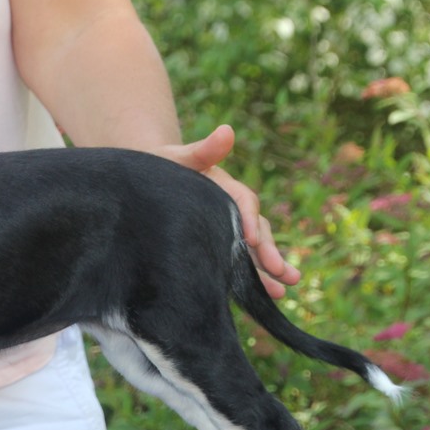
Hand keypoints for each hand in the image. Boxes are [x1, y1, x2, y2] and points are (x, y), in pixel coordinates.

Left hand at [158, 124, 300, 298]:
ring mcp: (226, 228)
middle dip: (269, 253)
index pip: (243, 201)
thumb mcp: (177, 157)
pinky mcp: (216, 245)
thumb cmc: (161, 166)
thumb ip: (202, 150)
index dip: (249, 219)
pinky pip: (237, 262)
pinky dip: (250, 278)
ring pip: (252, 250)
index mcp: (224, 186)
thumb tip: (227, 131)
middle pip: (255, 230)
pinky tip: (266, 298)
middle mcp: (231, 208)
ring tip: (284, 290)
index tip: (253, 239)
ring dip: (268, 270)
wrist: (146, 180)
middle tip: (284, 273)